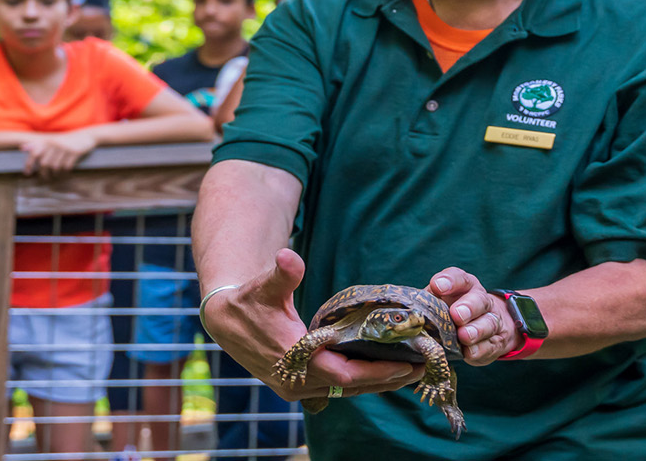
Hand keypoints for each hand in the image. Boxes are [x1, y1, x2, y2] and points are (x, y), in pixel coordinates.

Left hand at [19, 130, 98, 178]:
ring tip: (55, 176)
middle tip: (46, 177)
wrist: (85, 136)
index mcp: (48, 141)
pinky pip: (66, 167)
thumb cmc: (65, 141)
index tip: (27, 173)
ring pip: (55, 167)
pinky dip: (64, 172)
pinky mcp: (74, 152)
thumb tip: (22, 148)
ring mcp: (65, 148)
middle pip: (45, 164)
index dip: (29, 164)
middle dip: (44, 173)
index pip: (34, 153)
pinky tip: (65, 172)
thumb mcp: (51, 141)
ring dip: (55, 174)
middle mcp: (55, 144)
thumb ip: (37, 145)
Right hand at [203, 248, 423, 403]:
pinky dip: (361, 380)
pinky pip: (338, 387)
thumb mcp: (265, 285)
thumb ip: (282, 274)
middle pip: (351, 387)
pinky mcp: (299, 385)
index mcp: (294, 360)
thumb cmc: (248, 301)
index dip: (376, 372)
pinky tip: (382, 370)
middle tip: (421, 368)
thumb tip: (288, 256)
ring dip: (377, 382)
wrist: (224, 320)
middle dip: (387, 379)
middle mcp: (297, 381)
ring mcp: (297, 387)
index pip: (343, 374)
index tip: (405, 365)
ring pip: (346, 390)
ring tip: (410, 370)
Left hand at [427, 267, 520, 365]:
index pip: (459, 278)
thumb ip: (427, 304)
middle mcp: (480, 300)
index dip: (449, 280)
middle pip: (478, 299)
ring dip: (475, 330)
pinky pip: (490, 346)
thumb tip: (406, 313)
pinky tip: (470, 352)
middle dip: (468, 306)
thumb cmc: (452, 311)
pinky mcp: (495, 342)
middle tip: (456, 315)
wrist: (487, 327)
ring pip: (488, 322)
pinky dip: (479, 350)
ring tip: (464, 336)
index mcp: (464, 286)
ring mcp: (491, 321)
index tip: (437, 286)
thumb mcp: (439, 302)